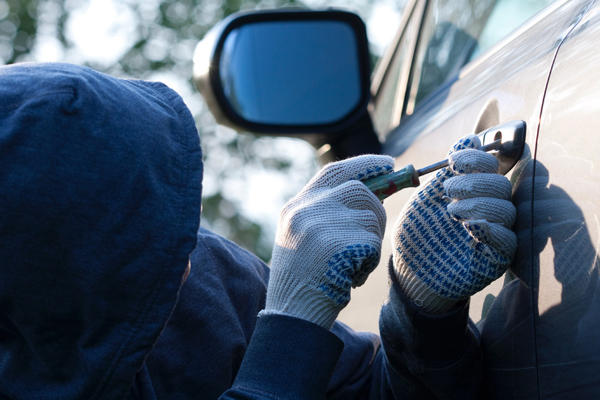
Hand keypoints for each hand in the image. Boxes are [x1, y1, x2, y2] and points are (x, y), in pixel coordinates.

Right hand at [263, 154, 393, 328]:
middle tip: (374, 233)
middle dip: (376, 209)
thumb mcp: (304, 238)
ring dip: (372, 242)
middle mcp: (306, 210)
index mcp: (295, 207)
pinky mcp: (339, 243)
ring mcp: (321, 225)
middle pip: (359, 191)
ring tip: (352, 265)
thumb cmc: (303, 281)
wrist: (292, 316)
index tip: (387, 164)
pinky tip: (351, 277)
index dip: (364, 164)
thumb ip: (327, 213)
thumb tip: (374, 193)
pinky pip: (373, 243)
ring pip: (370, 216)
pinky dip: (370, 262)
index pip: (334, 172)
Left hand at [392, 135, 516, 312]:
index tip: (455, 161)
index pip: (491, 164)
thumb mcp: (425, 199)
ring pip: (506, 208)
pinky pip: (509, 240)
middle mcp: (488, 207)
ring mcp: (495, 232)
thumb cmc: (417, 233)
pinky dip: (491, 229)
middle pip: (501, 184)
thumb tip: (469, 139)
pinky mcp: (497, 257)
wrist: (410, 270)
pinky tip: (470, 226)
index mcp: (472, 190)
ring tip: (452, 213)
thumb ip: (446, 173)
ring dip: (479, 204)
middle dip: (475, 182)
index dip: (478, 157)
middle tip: (449, 192)